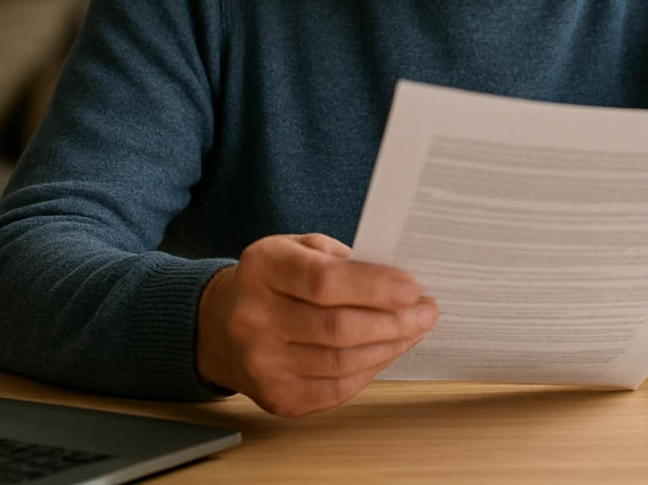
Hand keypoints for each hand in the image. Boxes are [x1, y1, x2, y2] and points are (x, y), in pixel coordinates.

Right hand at [195, 233, 437, 416]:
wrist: (220, 325)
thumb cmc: (273, 281)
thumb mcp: (298, 248)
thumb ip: (341, 259)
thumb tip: (397, 280)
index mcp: (262, 269)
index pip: (323, 282)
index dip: (374, 287)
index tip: (412, 288)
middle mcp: (254, 318)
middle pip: (337, 328)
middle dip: (393, 321)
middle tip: (427, 311)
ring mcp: (262, 364)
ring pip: (342, 362)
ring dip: (389, 346)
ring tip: (415, 329)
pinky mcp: (276, 398)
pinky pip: (337, 389)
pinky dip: (370, 370)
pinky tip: (388, 350)